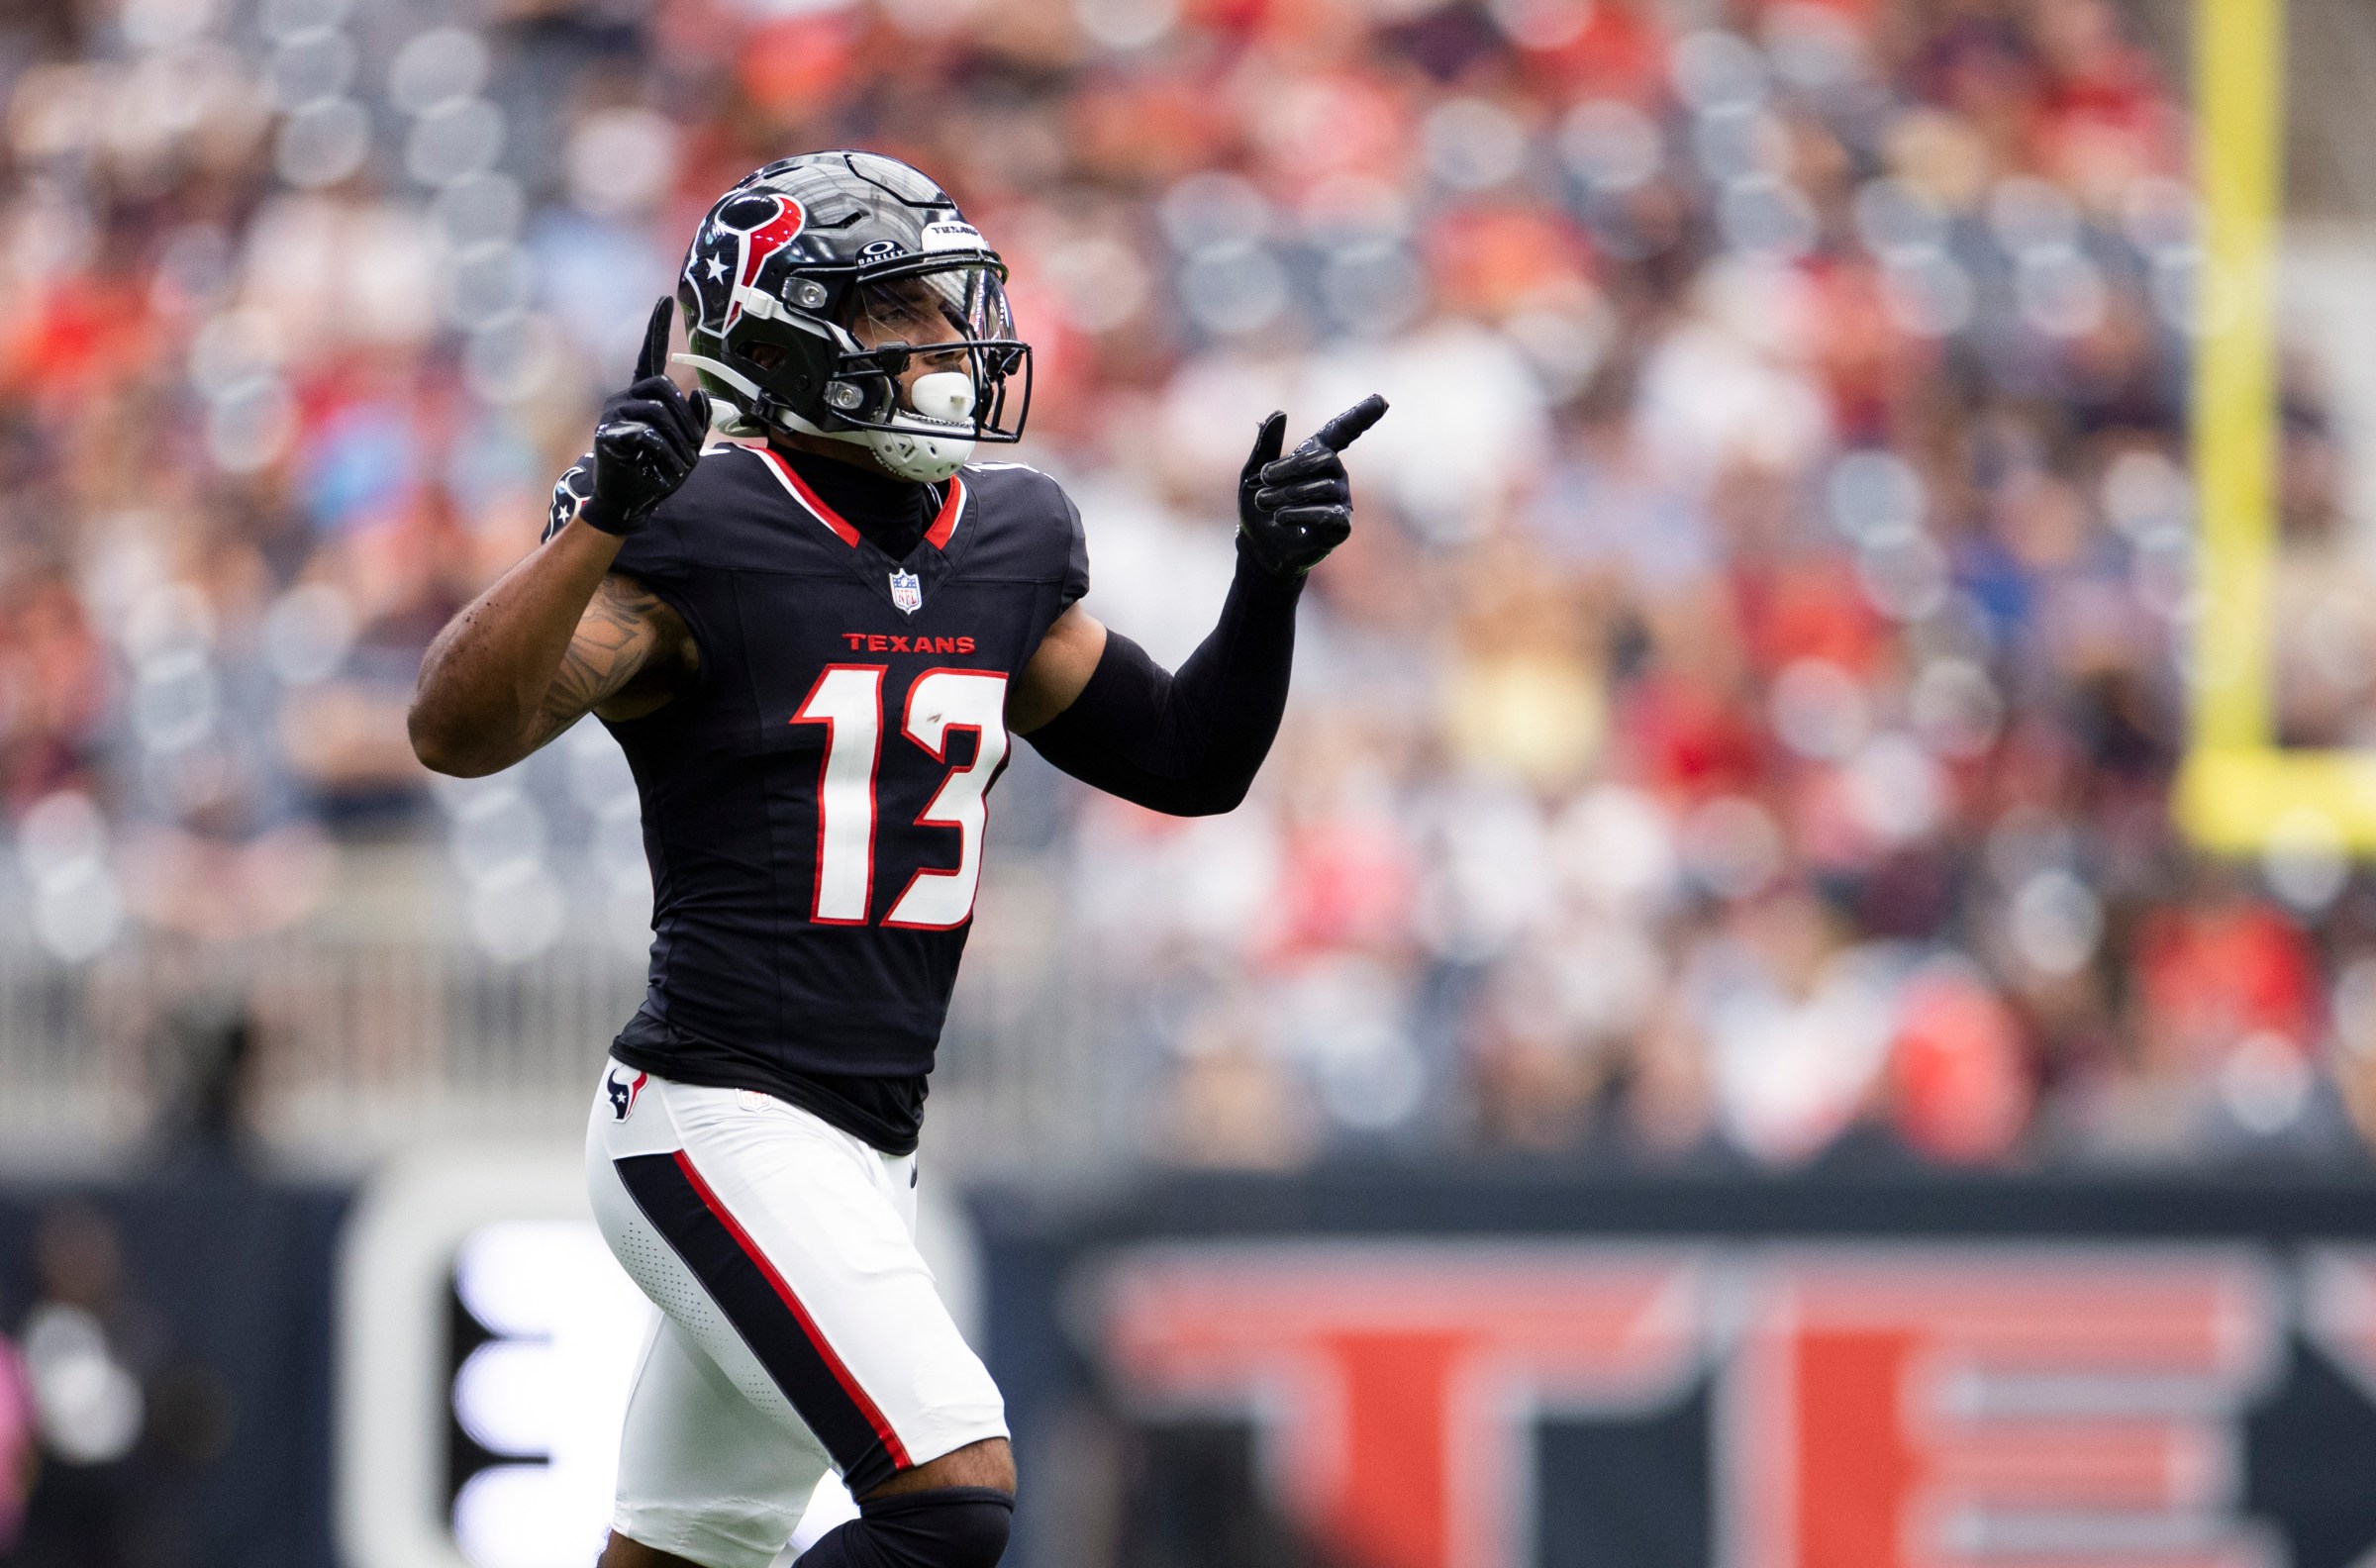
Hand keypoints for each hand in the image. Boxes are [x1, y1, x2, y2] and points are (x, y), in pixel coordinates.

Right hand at [578, 298, 711, 535]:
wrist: (633, 501)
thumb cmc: (658, 471)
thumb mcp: (688, 446)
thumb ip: (697, 420)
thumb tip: (700, 393)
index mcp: (645, 396)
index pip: (651, 355)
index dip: (657, 328)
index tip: (665, 299)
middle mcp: (626, 397)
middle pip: (665, 387)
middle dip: (686, 420)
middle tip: (691, 450)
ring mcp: (614, 414)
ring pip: (659, 412)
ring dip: (679, 442)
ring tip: (679, 465)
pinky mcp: (607, 434)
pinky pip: (647, 435)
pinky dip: (666, 456)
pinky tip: (664, 470)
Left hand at [1236, 394, 1387, 578]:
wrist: (1258, 547)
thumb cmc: (1258, 508)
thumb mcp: (1254, 473)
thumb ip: (1266, 445)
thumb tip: (1280, 413)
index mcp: (1316, 457)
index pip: (1342, 432)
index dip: (1361, 416)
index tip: (1382, 399)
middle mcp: (1335, 476)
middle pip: (1324, 459)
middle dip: (1291, 468)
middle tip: (1264, 480)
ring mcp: (1340, 501)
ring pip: (1323, 487)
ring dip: (1288, 494)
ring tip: (1265, 502)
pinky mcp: (1340, 527)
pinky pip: (1329, 513)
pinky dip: (1301, 513)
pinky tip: (1281, 517)